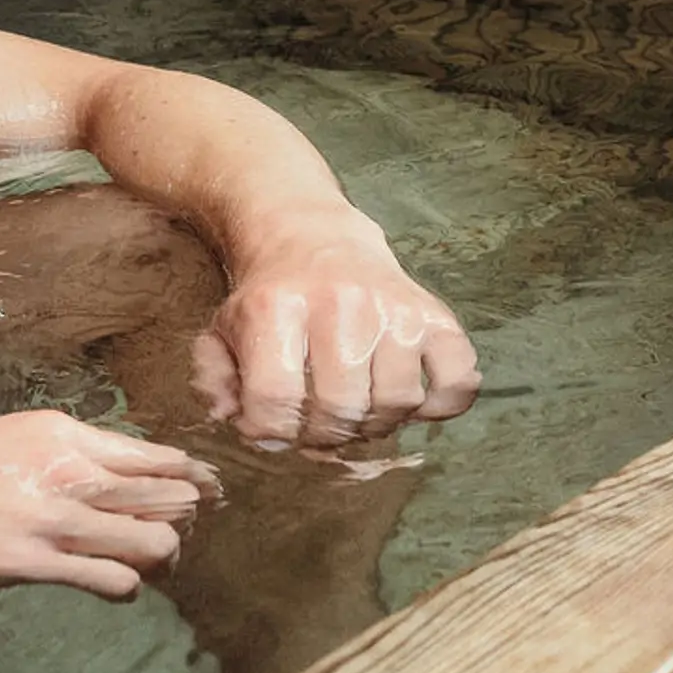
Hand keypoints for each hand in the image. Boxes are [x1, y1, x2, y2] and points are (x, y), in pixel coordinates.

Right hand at [0, 412, 219, 599]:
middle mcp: (61, 466)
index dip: (188, 476)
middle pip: (162, 493)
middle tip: (194, 530)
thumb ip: (52, 454)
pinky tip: (121, 587)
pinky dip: (127, 585)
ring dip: (162, 556)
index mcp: (54, 431)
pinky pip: (109, 577)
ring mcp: (47, 517)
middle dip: (188, 515)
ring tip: (155, 564)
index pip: (148, 453)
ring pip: (150, 538)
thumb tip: (100, 475)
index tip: (208, 490)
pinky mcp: (27, 563)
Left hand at [194, 221, 481, 448]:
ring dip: (375, 424)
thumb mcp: (223, 330)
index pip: (275, 401)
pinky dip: (439, 406)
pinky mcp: (434, 314)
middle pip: (340, 407)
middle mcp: (339, 302)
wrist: (313, 237)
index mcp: (276, 306)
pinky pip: (457, 380)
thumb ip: (215, 380)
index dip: (271, 432)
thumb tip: (232, 418)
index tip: (273, 429)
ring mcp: (393, 307)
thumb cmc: (270, 298)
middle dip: (324, 435)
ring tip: (356, 411)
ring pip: (396, 402)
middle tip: (317, 427)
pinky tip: (410, 402)